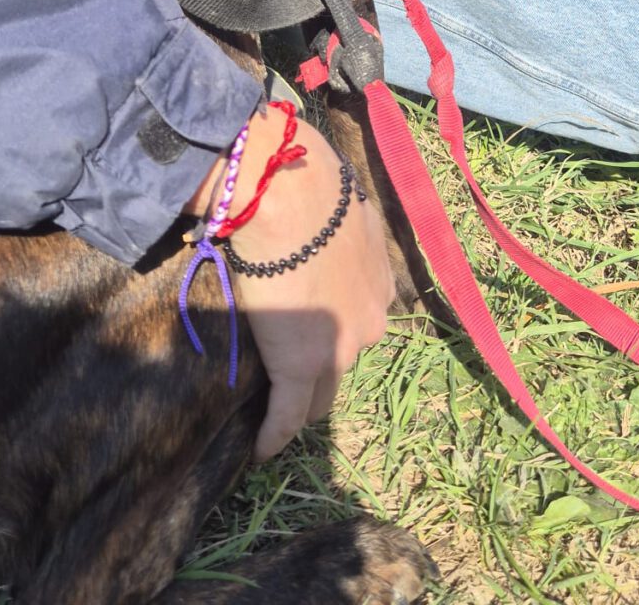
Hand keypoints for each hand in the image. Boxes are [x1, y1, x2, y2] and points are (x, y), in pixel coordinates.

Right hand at [191, 107, 394, 460]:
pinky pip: (286, 416)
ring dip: (299, 403)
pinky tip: (260, 453)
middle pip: (344, 363)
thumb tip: (307, 218)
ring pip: (319, 395)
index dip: (333, 330)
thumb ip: (333, 227)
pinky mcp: (300, 368)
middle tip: (288, 372)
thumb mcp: (340, 206)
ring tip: (275, 415)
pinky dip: (273, 436)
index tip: (310, 334)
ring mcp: (338, 349)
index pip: (357, 322)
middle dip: (321, 370)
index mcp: (378, 284)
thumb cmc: (308, 185)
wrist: (287, 191)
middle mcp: (369, 322)